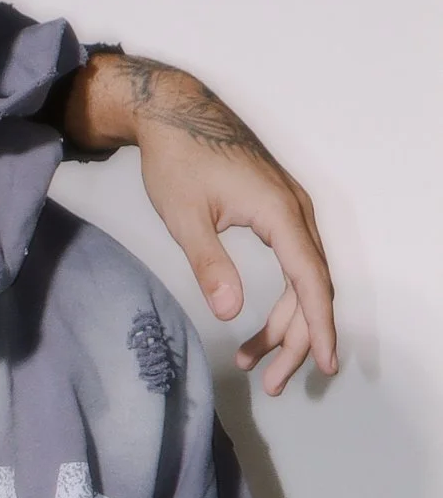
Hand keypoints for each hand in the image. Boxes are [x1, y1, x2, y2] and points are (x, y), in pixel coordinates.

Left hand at [67, 51, 336, 396]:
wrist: (174, 112)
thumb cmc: (177, 159)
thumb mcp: (185, 217)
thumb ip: (210, 264)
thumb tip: (230, 311)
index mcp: (279, 213)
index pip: (310, 281)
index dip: (318, 326)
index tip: (324, 363)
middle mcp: (295, 212)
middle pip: (310, 288)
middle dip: (296, 340)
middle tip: (275, 385)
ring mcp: (289, 210)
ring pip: (301, 280)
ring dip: (283, 325)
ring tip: (252, 364)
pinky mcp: (276, 212)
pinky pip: (291, 264)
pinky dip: (278, 299)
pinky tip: (253, 326)